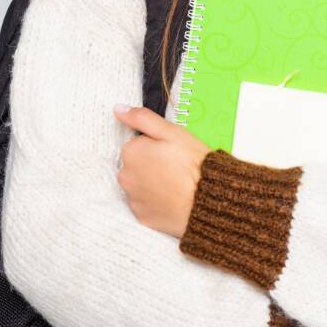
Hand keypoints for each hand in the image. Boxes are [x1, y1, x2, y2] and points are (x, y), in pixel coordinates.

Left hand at [113, 103, 211, 238]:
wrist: (208, 201)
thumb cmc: (193, 163)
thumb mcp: (172, 132)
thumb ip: (142, 118)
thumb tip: (117, 109)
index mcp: (131, 152)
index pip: (137, 145)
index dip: (155, 147)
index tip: (172, 152)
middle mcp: (125, 177)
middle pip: (135, 166)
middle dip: (150, 165)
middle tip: (175, 168)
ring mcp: (133, 199)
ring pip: (139, 186)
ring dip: (151, 184)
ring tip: (175, 185)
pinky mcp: (142, 217)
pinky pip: (145, 206)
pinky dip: (155, 203)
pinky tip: (172, 199)